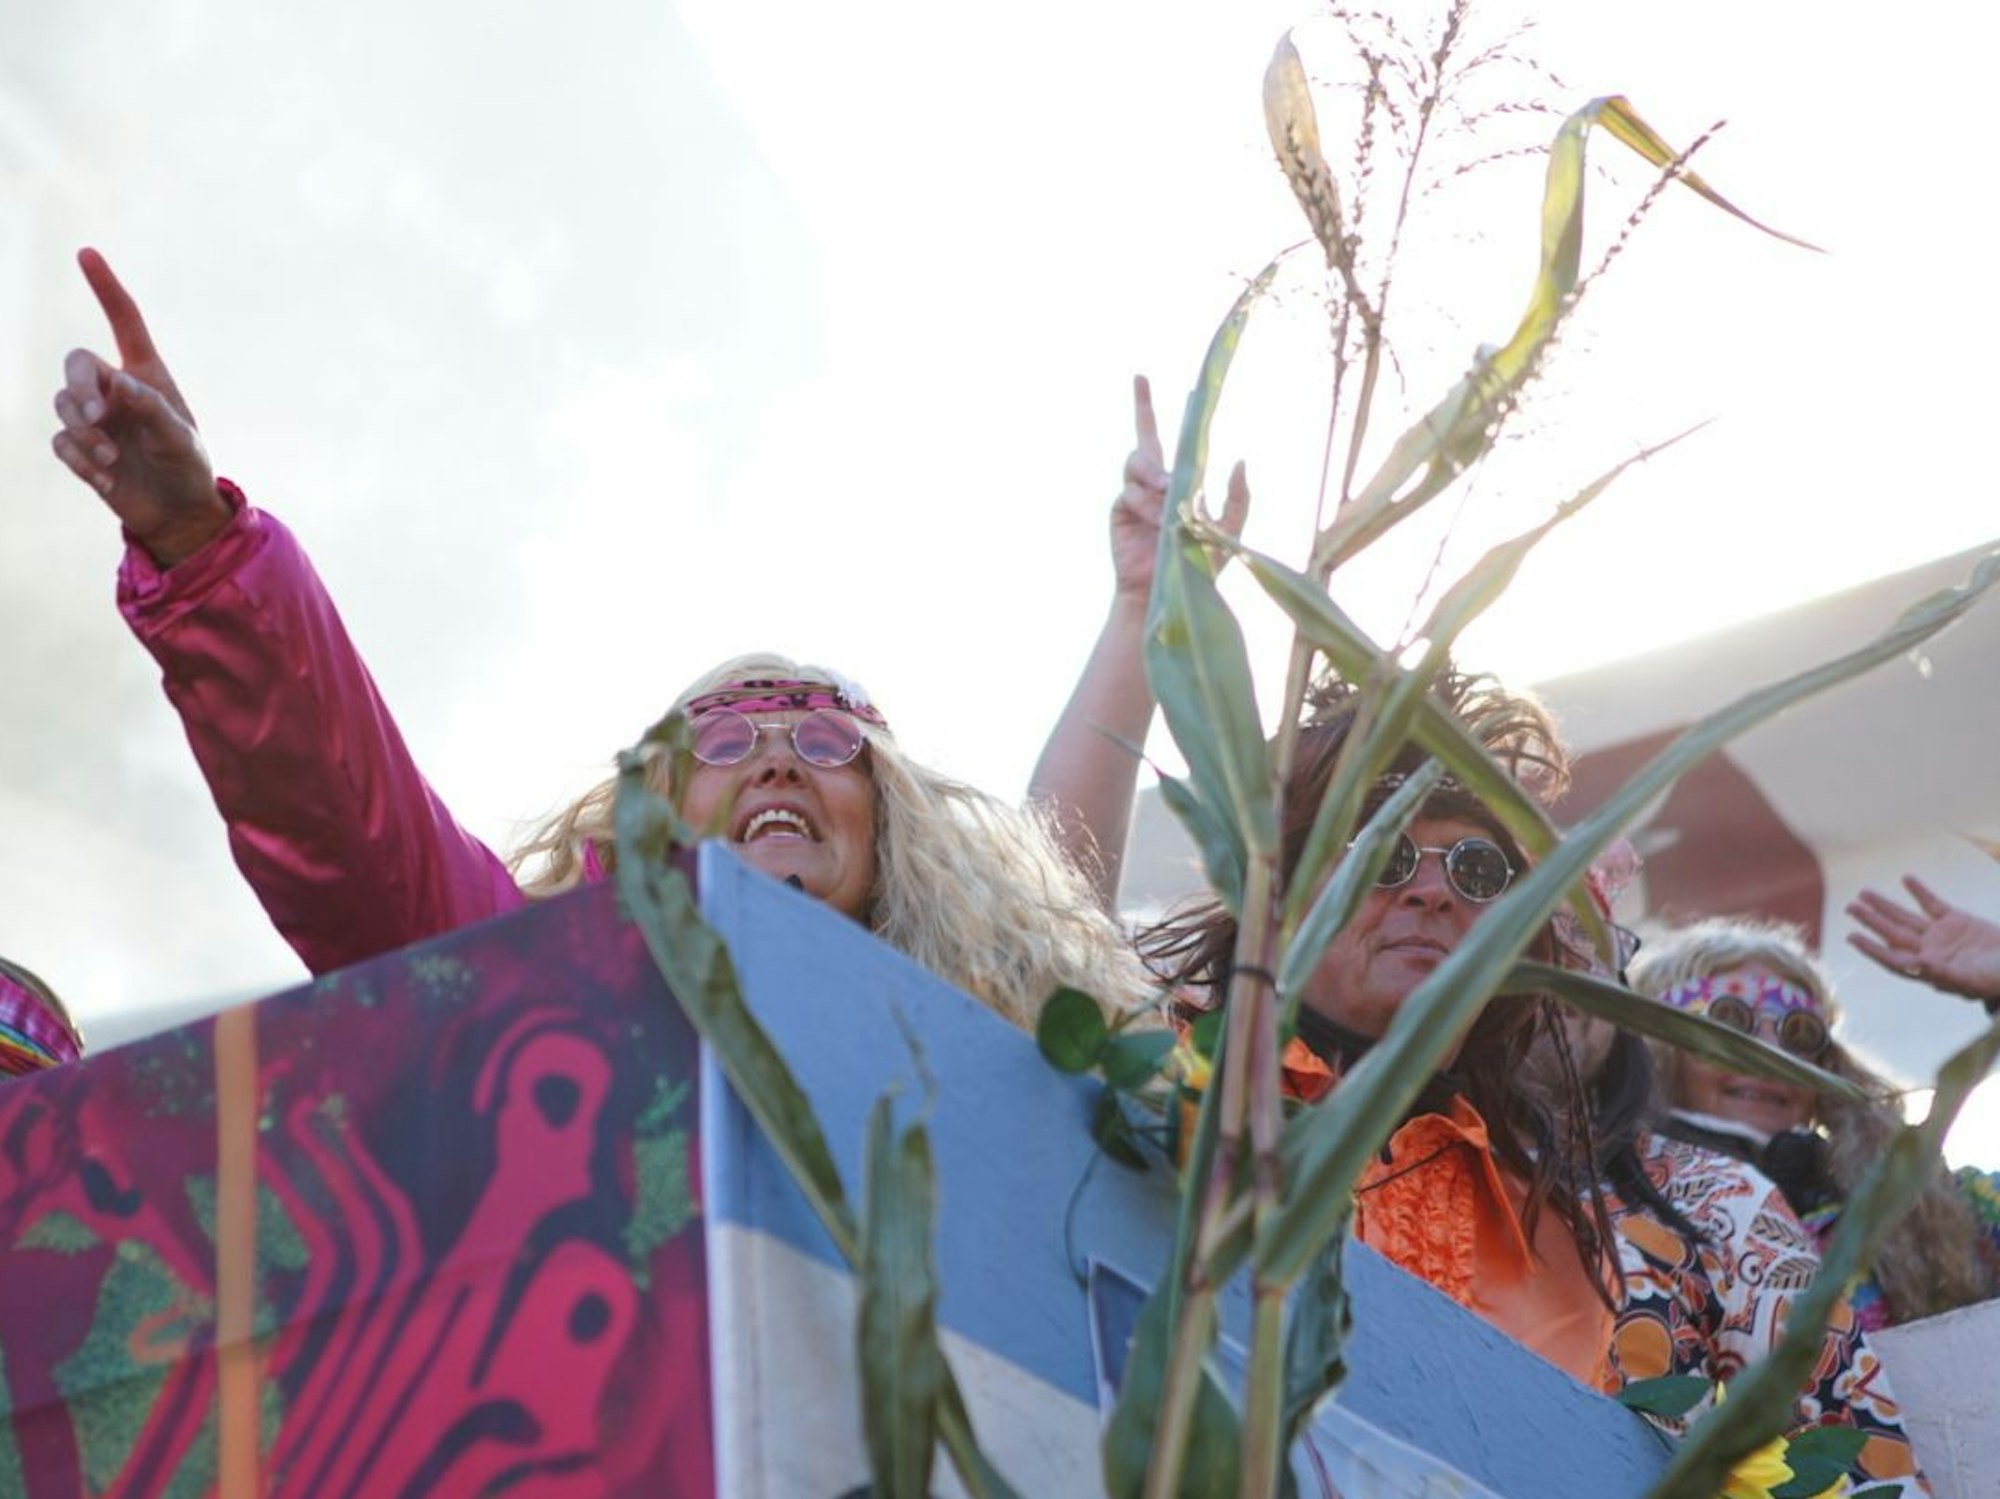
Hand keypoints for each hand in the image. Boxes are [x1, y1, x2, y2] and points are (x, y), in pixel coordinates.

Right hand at [52, 248, 227, 565]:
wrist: (179, 513)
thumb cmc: (187, 467)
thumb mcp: (181, 439)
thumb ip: (152, 409)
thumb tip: (116, 384)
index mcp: (146, 375)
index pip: (124, 322)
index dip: (106, 287)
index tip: (86, 253)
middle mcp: (114, 390)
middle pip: (76, 363)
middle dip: (81, 387)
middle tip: (98, 416)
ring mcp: (94, 419)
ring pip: (63, 404)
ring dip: (83, 432)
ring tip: (112, 460)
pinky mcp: (80, 450)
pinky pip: (63, 444)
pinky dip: (82, 462)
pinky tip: (109, 481)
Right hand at [1110, 375, 1248, 601]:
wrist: (1167, 595)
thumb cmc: (1197, 567)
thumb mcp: (1227, 531)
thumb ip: (1238, 499)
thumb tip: (1239, 460)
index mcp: (1174, 481)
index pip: (1160, 438)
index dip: (1146, 408)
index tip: (1140, 379)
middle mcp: (1151, 484)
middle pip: (1142, 441)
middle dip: (1142, 409)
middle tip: (1145, 388)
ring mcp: (1133, 496)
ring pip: (1137, 465)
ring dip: (1154, 478)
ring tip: (1168, 497)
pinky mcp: (1120, 512)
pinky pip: (1129, 494)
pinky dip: (1146, 505)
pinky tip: (1157, 522)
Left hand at [1846, 875, 1999, 1006]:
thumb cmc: (1998, 980)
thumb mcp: (1971, 980)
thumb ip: (1943, 972)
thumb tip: (1917, 964)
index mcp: (1930, 970)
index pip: (1894, 959)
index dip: (1872, 949)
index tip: (1852, 937)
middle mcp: (1930, 951)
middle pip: (1894, 934)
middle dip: (1871, 921)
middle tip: (1849, 907)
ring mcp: (1941, 935)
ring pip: (1907, 918)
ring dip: (1886, 906)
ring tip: (1864, 893)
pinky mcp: (1956, 921)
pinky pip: (1933, 904)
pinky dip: (1920, 892)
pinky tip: (1906, 879)